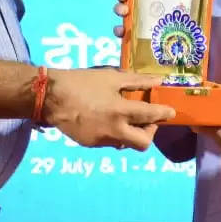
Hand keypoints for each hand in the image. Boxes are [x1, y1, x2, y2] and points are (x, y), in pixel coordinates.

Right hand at [44, 68, 173, 150]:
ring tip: (125, 118)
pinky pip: (109, 142)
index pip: (151, 116)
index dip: (164, 114)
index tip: (171, 113)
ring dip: (131, 133)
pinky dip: (114, 133)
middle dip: (150, 133)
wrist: (50, 97)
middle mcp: (114, 130)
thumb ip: (136, 81)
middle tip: (146, 120)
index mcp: (120, 111)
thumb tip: (157, 81)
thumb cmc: (82, 83)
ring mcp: (101, 140)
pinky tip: (106, 120)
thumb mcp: (110, 77)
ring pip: (125, 144)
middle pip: (143, 144)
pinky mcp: (90, 144)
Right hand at [112, 0, 219, 38]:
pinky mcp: (135, 36)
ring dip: (118, 9)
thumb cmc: (191, 17)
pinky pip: (123, 33)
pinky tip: (123, 32)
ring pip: (121, 11)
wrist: (190, 43)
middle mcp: (142, 3)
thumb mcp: (200, 4)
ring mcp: (137, 19)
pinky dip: (119, 31)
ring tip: (125, 11)